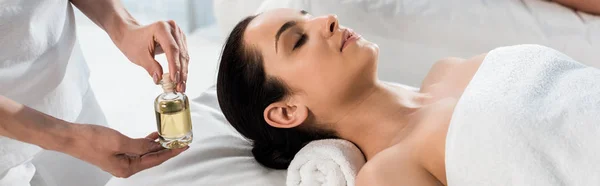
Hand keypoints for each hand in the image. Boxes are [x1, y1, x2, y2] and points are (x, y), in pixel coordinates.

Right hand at [65, 124, 187, 177]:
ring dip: (157, 145)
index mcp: (127, 169)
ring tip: (170, 137)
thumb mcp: (120, 141)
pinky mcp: (116, 153)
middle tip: (181, 141)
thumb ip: (140, 145)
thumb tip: (155, 146)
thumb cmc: (91, 140)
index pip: (155, 160)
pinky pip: (136, 149)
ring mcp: (121, 160)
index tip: (183, 146)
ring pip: (145, 153)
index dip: (170, 153)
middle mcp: (125, 167)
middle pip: (152, 158)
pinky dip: (146, 142)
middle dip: (166, 150)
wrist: (71, 137)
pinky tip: (154, 136)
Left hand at [114, 20, 188, 91]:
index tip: (174, 79)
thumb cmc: (132, 42)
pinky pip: (183, 55)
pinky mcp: (179, 39)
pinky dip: (182, 67)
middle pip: (180, 53)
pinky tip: (181, 79)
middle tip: (180, 87)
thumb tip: (160, 79)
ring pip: (184, 55)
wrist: (130, 34)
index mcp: (161, 28)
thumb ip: (151, 67)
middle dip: (181, 72)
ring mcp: (177, 33)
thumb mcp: (139, 56)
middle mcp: (172, 28)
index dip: (174, 65)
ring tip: (181, 86)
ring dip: (183, 72)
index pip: (172, 49)